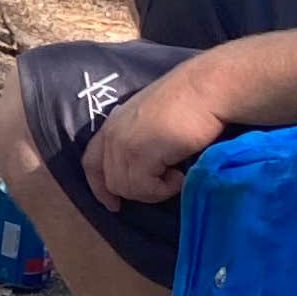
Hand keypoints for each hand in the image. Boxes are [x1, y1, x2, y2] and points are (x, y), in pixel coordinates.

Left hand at [84, 60, 232, 210]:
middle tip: (166, 181)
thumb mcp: (152, 121)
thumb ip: (138, 140)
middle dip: (138, 190)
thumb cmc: (189, 103)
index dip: (99, 187)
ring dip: (155, 189)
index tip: (113, 205)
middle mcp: (112, 134)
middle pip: (111, 181)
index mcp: (112, 124)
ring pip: (128, 188)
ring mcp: (123, 143)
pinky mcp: (138, 153)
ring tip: (176, 172)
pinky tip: (180, 173)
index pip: (91, 162)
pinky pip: (145, 188)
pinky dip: (166, 188)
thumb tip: (142, 169)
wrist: (205, 89)